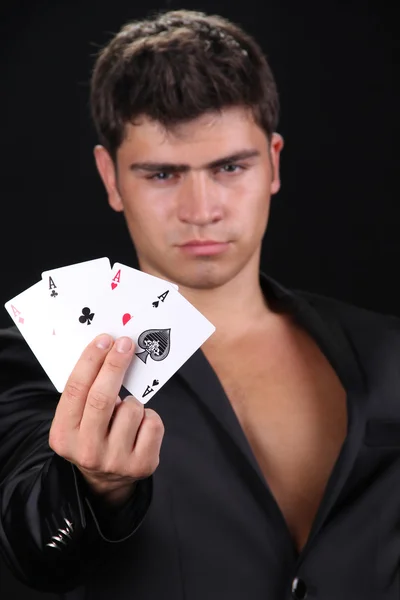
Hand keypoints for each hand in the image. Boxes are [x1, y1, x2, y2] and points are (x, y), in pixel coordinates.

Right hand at [49, 334, 164, 504]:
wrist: (106, 481)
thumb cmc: (92, 434)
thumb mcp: (76, 420)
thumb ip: (85, 393)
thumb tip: (109, 350)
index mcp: (63, 436)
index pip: (75, 390)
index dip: (90, 361)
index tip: (104, 339)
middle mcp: (86, 451)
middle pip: (102, 397)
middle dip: (115, 365)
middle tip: (126, 343)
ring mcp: (115, 461)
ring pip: (132, 408)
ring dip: (133, 401)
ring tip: (124, 413)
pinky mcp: (142, 465)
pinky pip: (153, 422)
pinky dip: (149, 417)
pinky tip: (139, 427)